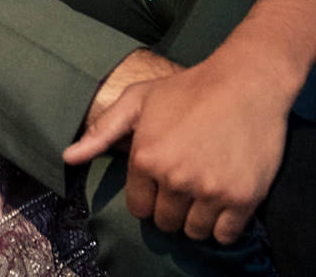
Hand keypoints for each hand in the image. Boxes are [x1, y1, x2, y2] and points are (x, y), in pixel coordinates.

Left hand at [63, 52, 292, 245]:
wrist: (246, 81)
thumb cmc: (189, 88)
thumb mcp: (138, 100)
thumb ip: (102, 131)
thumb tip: (68, 157)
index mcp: (146, 157)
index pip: (138, 208)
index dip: (149, 198)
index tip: (161, 186)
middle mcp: (175, 178)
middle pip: (165, 223)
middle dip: (172, 210)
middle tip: (185, 188)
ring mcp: (209, 190)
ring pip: (195, 232)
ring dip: (197, 220)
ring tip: (204, 194)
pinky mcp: (242, 197)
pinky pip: (225, 235)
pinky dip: (224, 226)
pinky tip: (223, 203)